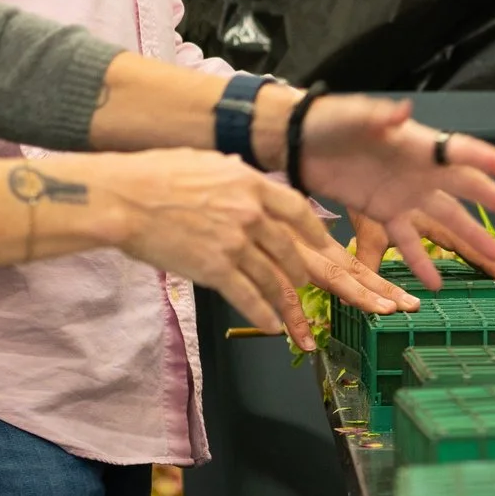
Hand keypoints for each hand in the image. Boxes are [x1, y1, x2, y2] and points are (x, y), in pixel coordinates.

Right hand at [40, 150, 414, 348]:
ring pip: (278, 279)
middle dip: (337, 282)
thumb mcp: (209, 164)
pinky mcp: (214, 266)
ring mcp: (236, 240)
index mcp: (254, 183)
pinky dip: (264, 315)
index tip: (342, 260)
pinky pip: (248, 295)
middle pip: (301, 253)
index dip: (325, 241)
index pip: (303, 215)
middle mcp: (252, 212)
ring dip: (295, 309)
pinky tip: (276, 330)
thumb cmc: (157, 176)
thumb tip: (251, 183)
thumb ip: (238, 179)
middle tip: (372, 303)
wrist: (122, 196)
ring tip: (307, 331)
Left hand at [293, 97, 494, 319]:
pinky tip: (434, 284)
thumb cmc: (329, 121)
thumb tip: (403, 111)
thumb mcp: (353, 117)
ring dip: (469, 237)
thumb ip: (378, 117)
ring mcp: (403, 193)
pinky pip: (406, 240)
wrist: (300, 141)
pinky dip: (420, 261)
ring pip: (444, 218)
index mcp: (417, 144)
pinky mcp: (382, 211)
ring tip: (493, 258)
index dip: (493, 161)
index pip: (462, 152)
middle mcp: (419, 170)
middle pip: (466, 189)